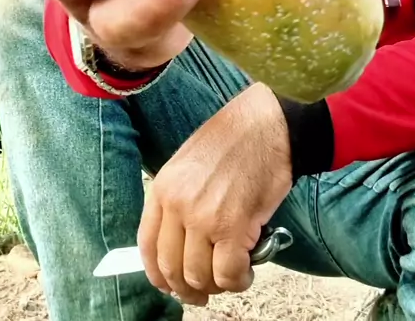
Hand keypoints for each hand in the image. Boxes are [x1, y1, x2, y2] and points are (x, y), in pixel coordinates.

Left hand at [138, 82, 292, 305]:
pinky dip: (239, 280)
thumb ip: (179, 199)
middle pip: (172, 269)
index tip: (171, 283)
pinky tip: (247, 270)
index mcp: (163, 187)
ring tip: (232, 274)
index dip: (158, 274)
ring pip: (199, 277)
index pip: (147, 246)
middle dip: (188, 287)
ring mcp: (204, 217)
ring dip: (217, 285)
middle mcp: (177, 205)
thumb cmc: (234, 139)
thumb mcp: (189, 164)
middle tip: (204, 290)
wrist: (266, 124)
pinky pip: (229, 274)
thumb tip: (181, 243)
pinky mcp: (234, 227)